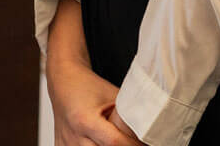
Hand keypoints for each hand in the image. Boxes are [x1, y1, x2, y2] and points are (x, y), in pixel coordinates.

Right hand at [44, 0, 143, 145]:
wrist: (62, 80)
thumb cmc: (89, 86)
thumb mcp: (113, 96)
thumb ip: (130, 112)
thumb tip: (156, 127)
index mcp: (84, 120)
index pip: (114, 143)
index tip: (148, 145)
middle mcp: (73, 136)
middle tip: (136, 144)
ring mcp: (65, 145)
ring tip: (121, 141)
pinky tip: (100, 143)